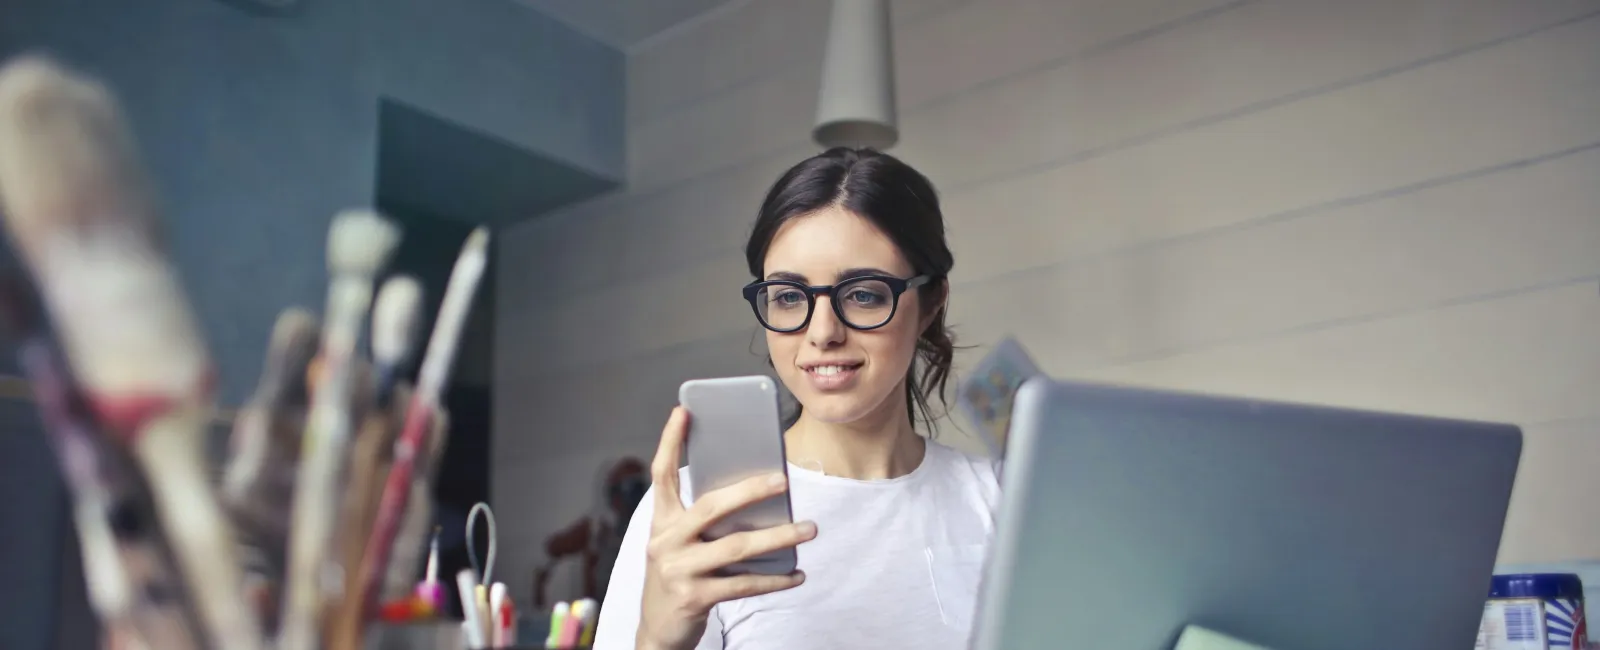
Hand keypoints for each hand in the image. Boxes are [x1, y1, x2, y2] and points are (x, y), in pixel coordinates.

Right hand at [635, 407, 816, 649]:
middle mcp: (665, 542)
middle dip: (749, 491)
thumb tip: (757, 496)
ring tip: (809, 529)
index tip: (683, 411)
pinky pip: (744, 584)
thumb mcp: (680, 544)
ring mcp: (678, 570)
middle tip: (783, 481)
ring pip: (736, 547)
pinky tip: (797, 574)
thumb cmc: (679, 575)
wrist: (658, 630)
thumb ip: (705, 521)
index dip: (669, 441)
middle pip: (711, 507)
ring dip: (778, 537)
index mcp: (661, 522)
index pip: (661, 475)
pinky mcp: (694, 597)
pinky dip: (775, 580)